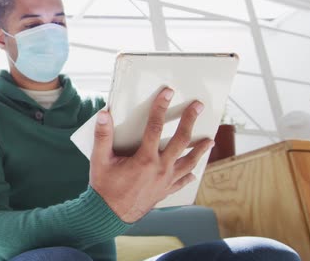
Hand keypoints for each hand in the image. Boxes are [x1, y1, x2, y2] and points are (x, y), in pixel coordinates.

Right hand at [89, 88, 214, 222]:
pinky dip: (189, 175)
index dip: (161, 107)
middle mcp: (160, 169)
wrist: (109, 216)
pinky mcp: (165, 191)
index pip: (155, 127)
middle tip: (198, 107)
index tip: (168, 93)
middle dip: (190, 121)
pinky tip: (195, 172)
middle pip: (180, 141)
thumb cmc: (104, 188)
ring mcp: (165, 181)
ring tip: (209, 140)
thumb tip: (105, 115)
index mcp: (144, 159)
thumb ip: (103, 136)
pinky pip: (182, 182)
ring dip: (199, 150)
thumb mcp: (99, 160)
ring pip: (188, 162)